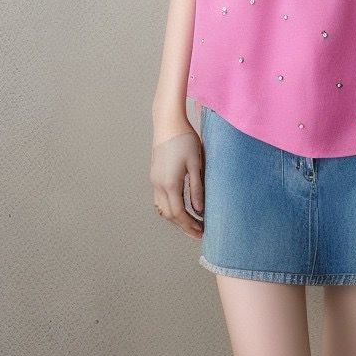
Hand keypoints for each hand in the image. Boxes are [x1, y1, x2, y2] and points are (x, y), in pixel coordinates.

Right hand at [149, 124, 203, 238]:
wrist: (168, 123)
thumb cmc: (185, 140)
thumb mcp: (196, 164)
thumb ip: (197, 188)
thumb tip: (199, 210)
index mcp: (170, 184)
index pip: (179, 213)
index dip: (190, 225)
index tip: (201, 232)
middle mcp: (159, 185)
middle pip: (169, 214)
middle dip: (183, 225)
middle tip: (198, 231)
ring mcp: (154, 180)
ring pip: (163, 208)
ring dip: (176, 217)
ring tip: (191, 222)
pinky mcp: (155, 175)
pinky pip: (160, 198)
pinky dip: (170, 207)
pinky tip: (181, 206)